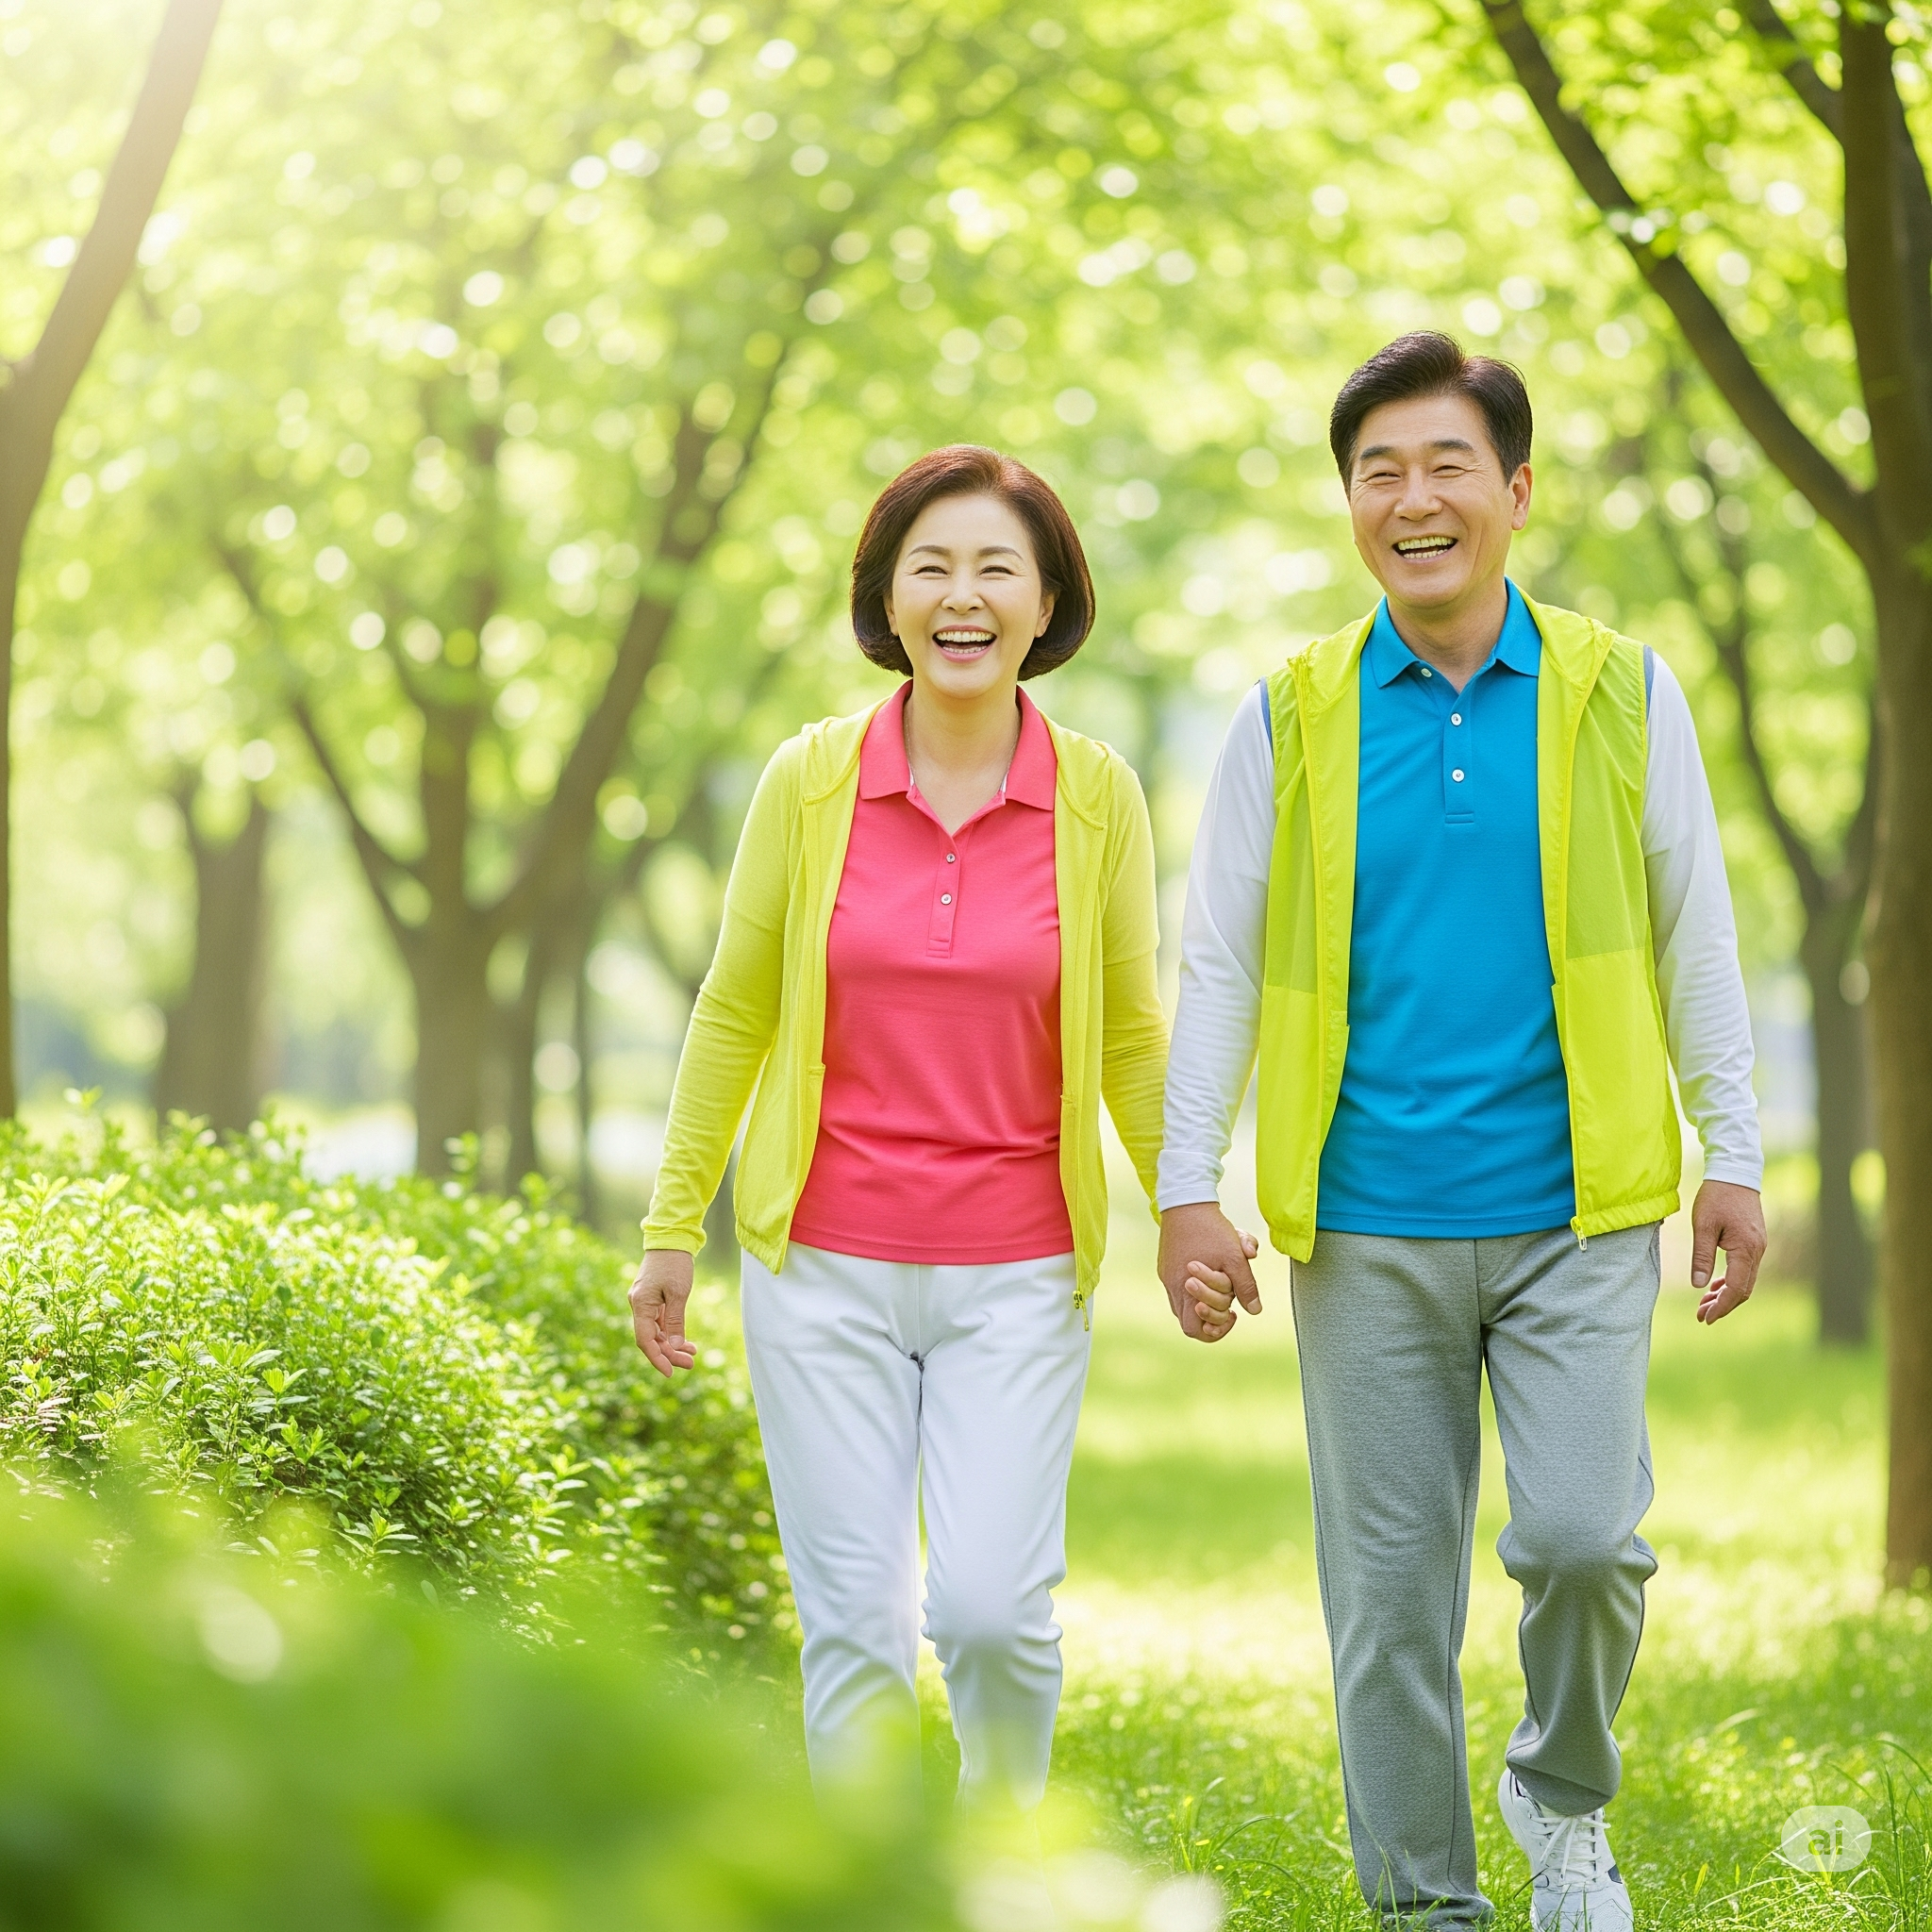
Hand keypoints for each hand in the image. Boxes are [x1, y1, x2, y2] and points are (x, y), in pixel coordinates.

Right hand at [629, 1249, 696, 1373]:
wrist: (672, 1238)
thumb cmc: (675, 1263)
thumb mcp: (679, 1293)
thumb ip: (675, 1320)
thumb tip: (673, 1345)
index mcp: (640, 1304)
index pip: (645, 1340)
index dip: (657, 1359)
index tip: (671, 1372)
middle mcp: (638, 1305)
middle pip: (651, 1339)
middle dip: (669, 1353)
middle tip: (690, 1363)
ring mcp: (644, 1302)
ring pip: (655, 1332)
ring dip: (672, 1344)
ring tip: (692, 1354)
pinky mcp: (652, 1299)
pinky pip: (659, 1322)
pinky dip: (671, 1332)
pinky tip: (685, 1341)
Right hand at [1158, 1201, 1262, 1343]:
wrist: (1186, 1201)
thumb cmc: (1212, 1230)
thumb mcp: (1235, 1258)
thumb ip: (1246, 1286)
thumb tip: (1255, 1310)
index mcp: (1186, 1289)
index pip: (1195, 1330)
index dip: (1216, 1330)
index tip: (1233, 1313)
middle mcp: (1172, 1287)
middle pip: (1189, 1321)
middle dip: (1213, 1316)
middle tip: (1229, 1305)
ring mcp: (1166, 1276)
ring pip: (1184, 1305)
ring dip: (1206, 1300)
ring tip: (1223, 1286)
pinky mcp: (1165, 1266)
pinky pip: (1179, 1288)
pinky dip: (1198, 1287)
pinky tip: (1211, 1270)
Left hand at [1690, 1179, 1765, 1324]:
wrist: (1735, 1173)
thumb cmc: (1716, 1197)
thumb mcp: (1702, 1226)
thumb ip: (1701, 1257)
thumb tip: (1698, 1285)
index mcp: (1746, 1249)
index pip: (1736, 1288)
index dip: (1722, 1306)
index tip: (1706, 1318)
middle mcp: (1757, 1251)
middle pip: (1743, 1289)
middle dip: (1723, 1305)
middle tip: (1701, 1316)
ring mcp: (1758, 1247)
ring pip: (1745, 1280)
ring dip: (1726, 1294)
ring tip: (1704, 1304)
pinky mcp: (1754, 1241)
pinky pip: (1745, 1269)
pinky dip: (1731, 1280)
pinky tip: (1715, 1286)